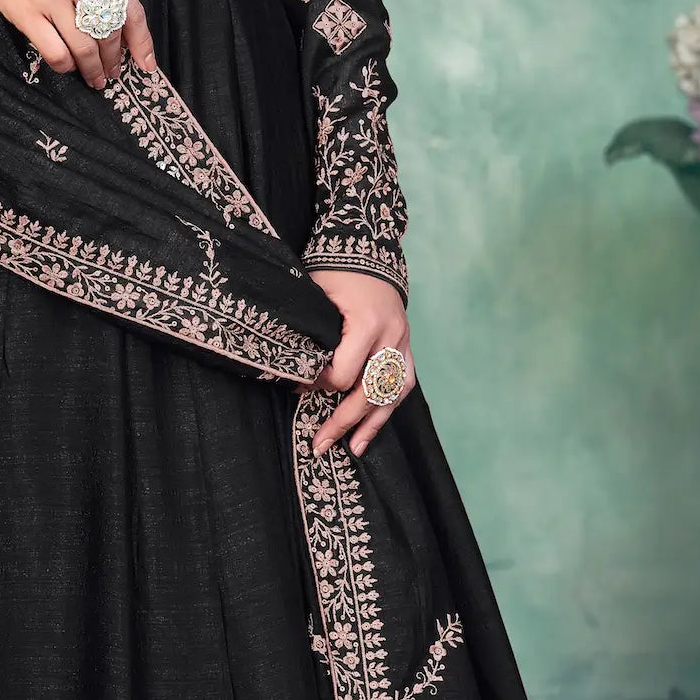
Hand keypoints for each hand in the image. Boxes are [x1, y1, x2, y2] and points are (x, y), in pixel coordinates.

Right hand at [0, 0, 158, 89]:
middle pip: (108, 32)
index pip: (130, 11)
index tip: (146, 64)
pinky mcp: (27, 13)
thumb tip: (121, 24)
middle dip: (114, 59)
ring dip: (93, 69)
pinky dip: (66, 65)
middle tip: (114, 72)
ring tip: (96, 78)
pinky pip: (55, 51)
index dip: (141, 43)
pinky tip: (68, 66)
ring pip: (84, 48)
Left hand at [307, 269, 413, 457]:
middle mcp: (390, 336)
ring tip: (352, 449)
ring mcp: (403, 342)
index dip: (320, 384)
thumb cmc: (335, 271)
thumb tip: (292, 373)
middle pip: (369, 391)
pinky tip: (372, 429)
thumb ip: (308, 331)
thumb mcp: (314, 293)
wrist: (368, 250)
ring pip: (391, 394)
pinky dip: (388, 408)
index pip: (344, 372)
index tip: (300, 385)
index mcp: (366, 321)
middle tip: (319, 444)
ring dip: (371, 424)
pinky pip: (402, 385)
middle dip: (343, 420)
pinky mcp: (407, 347)